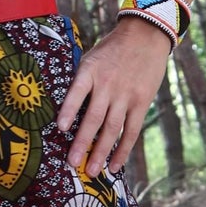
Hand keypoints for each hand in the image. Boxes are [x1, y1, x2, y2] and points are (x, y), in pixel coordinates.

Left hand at [55, 14, 173, 175]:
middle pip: (94, 118)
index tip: (59, 128)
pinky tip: (115, 165)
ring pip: (112, 128)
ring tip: (91, 171)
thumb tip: (64, 110)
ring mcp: (126, 95)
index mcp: (90, 70)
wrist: (146, 36)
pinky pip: (131, 130)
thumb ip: (81, 81)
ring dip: (101, 152)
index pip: (77, 92)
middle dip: (82, 143)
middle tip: (72, 163)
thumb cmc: (112, 50)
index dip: (69, 110)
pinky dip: (123, 149)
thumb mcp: (91, 58)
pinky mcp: (141, 102)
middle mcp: (108, 84)